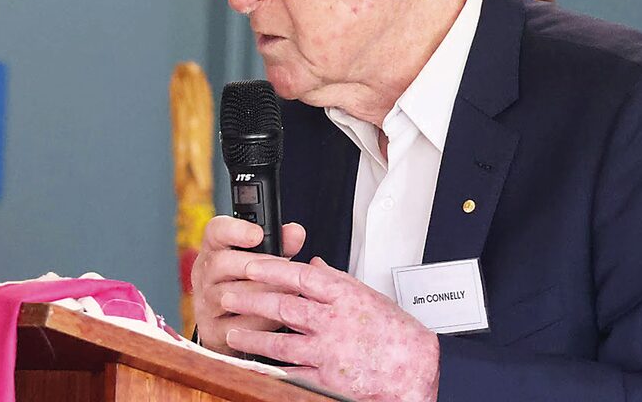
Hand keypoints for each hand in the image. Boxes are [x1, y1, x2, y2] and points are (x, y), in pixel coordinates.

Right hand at [190, 215, 305, 353]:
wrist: (231, 323)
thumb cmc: (249, 281)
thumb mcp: (262, 257)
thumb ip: (280, 242)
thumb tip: (295, 233)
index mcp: (214, 248)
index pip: (215, 230)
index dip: (235, 230)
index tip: (257, 235)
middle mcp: (203, 274)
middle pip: (220, 263)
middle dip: (256, 265)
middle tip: (286, 267)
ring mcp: (204, 304)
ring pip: (229, 296)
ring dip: (263, 293)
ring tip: (289, 290)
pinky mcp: (212, 331)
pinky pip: (237, 326)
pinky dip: (261, 321)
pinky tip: (279, 316)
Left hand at [222, 256, 439, 401]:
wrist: (413, 369)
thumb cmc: (395, 333)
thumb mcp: (368, 295)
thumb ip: (336, 280)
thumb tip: (313, 264)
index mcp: (344, 296)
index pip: (301, 276)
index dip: (273, 268)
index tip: (252, 263)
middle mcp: (333, 322)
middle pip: (284, 306)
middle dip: (251, 299)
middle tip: (228, 293)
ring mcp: (328, 351)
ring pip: (281, 342)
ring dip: (252, 336)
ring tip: (232, 331)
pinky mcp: (327, 378)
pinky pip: (291, 372)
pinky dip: (270, 368)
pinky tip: (253, 363)